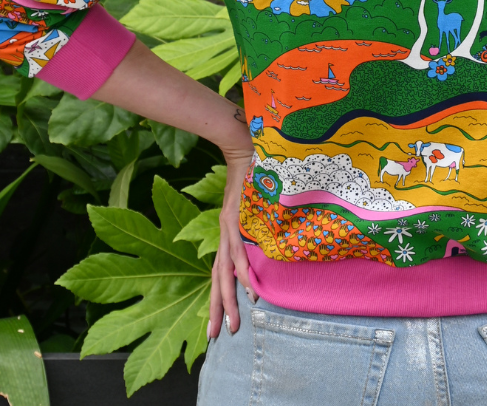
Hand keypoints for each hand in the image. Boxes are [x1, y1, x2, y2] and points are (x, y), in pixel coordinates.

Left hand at [207, 144, 255, 337]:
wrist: (245, 149)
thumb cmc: (253, 178)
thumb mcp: (254, 209)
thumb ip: (256, 227)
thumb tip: (270, 244)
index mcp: (227, 236)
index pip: (220, 275)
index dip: (218, 299)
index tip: (217, 325)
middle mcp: (223, 236)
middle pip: (217, 280)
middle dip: (217, 310)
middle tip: (218, 337)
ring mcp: (227, 228)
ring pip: (225, 272)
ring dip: (229, 300)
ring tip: (233, 324)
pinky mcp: (234, 219)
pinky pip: (240, 252)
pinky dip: (244, 272)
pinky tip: (249, 290)